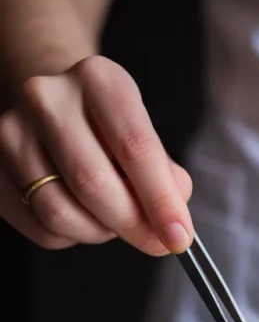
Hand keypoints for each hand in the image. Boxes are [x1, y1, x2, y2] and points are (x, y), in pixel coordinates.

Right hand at [0, 56, 192, 253]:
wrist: (55, 106)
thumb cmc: (107, 128)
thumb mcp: (145, 134)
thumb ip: (166, 178)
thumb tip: (171, 221)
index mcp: (98, 79)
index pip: (135, 147)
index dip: (160, 201)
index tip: (178, 237)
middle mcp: (48, 97)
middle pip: (93, 184)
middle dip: (131, 225)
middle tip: (153, 241)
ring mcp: (13, 131)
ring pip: (60, 212)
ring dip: (98, 232)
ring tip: (112, 221)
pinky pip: (39, 226)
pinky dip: (71, 236)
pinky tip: (82, 218)